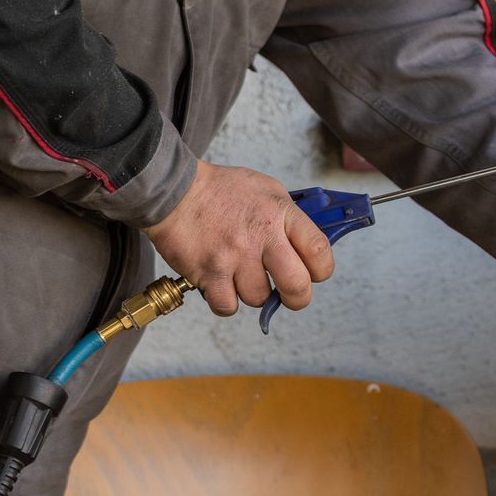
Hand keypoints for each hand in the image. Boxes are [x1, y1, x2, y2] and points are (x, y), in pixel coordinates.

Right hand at [144, 161, 335, 316]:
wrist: (173, 188)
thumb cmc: (221, 190)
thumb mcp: (267, 189)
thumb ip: (290, 217)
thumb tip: (308, 246)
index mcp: (281, 213)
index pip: (319, 251)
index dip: (321, 270)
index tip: (314, 273)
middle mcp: (261, 236)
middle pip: (297, 286)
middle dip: (297, 297)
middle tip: (288, 293)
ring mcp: (234, 256)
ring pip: (259, 298)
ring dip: (252, 292)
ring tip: (241, 275)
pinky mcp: (208, 272)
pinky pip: (227, 306)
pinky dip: (226, 302)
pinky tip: (223, 285)